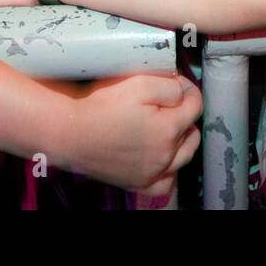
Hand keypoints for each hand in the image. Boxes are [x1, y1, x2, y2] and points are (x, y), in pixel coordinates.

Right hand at [67, 74, 201, 192]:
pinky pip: (165, 182)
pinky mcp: (137, 183)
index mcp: (169, 129)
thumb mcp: (138, 83)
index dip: (187, 89)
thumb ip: (168, 86)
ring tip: (167, 127)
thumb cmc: (100, 107)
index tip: (176, 82)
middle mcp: (165, 155)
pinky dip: (169, 170)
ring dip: (182, 140)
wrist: (70, 134)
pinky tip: (161, 158)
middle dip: (186, 114)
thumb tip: (183, 91)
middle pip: (192, 132)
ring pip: (184, 157)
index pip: (195, 105)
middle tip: (169, 102)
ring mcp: (152, 172)